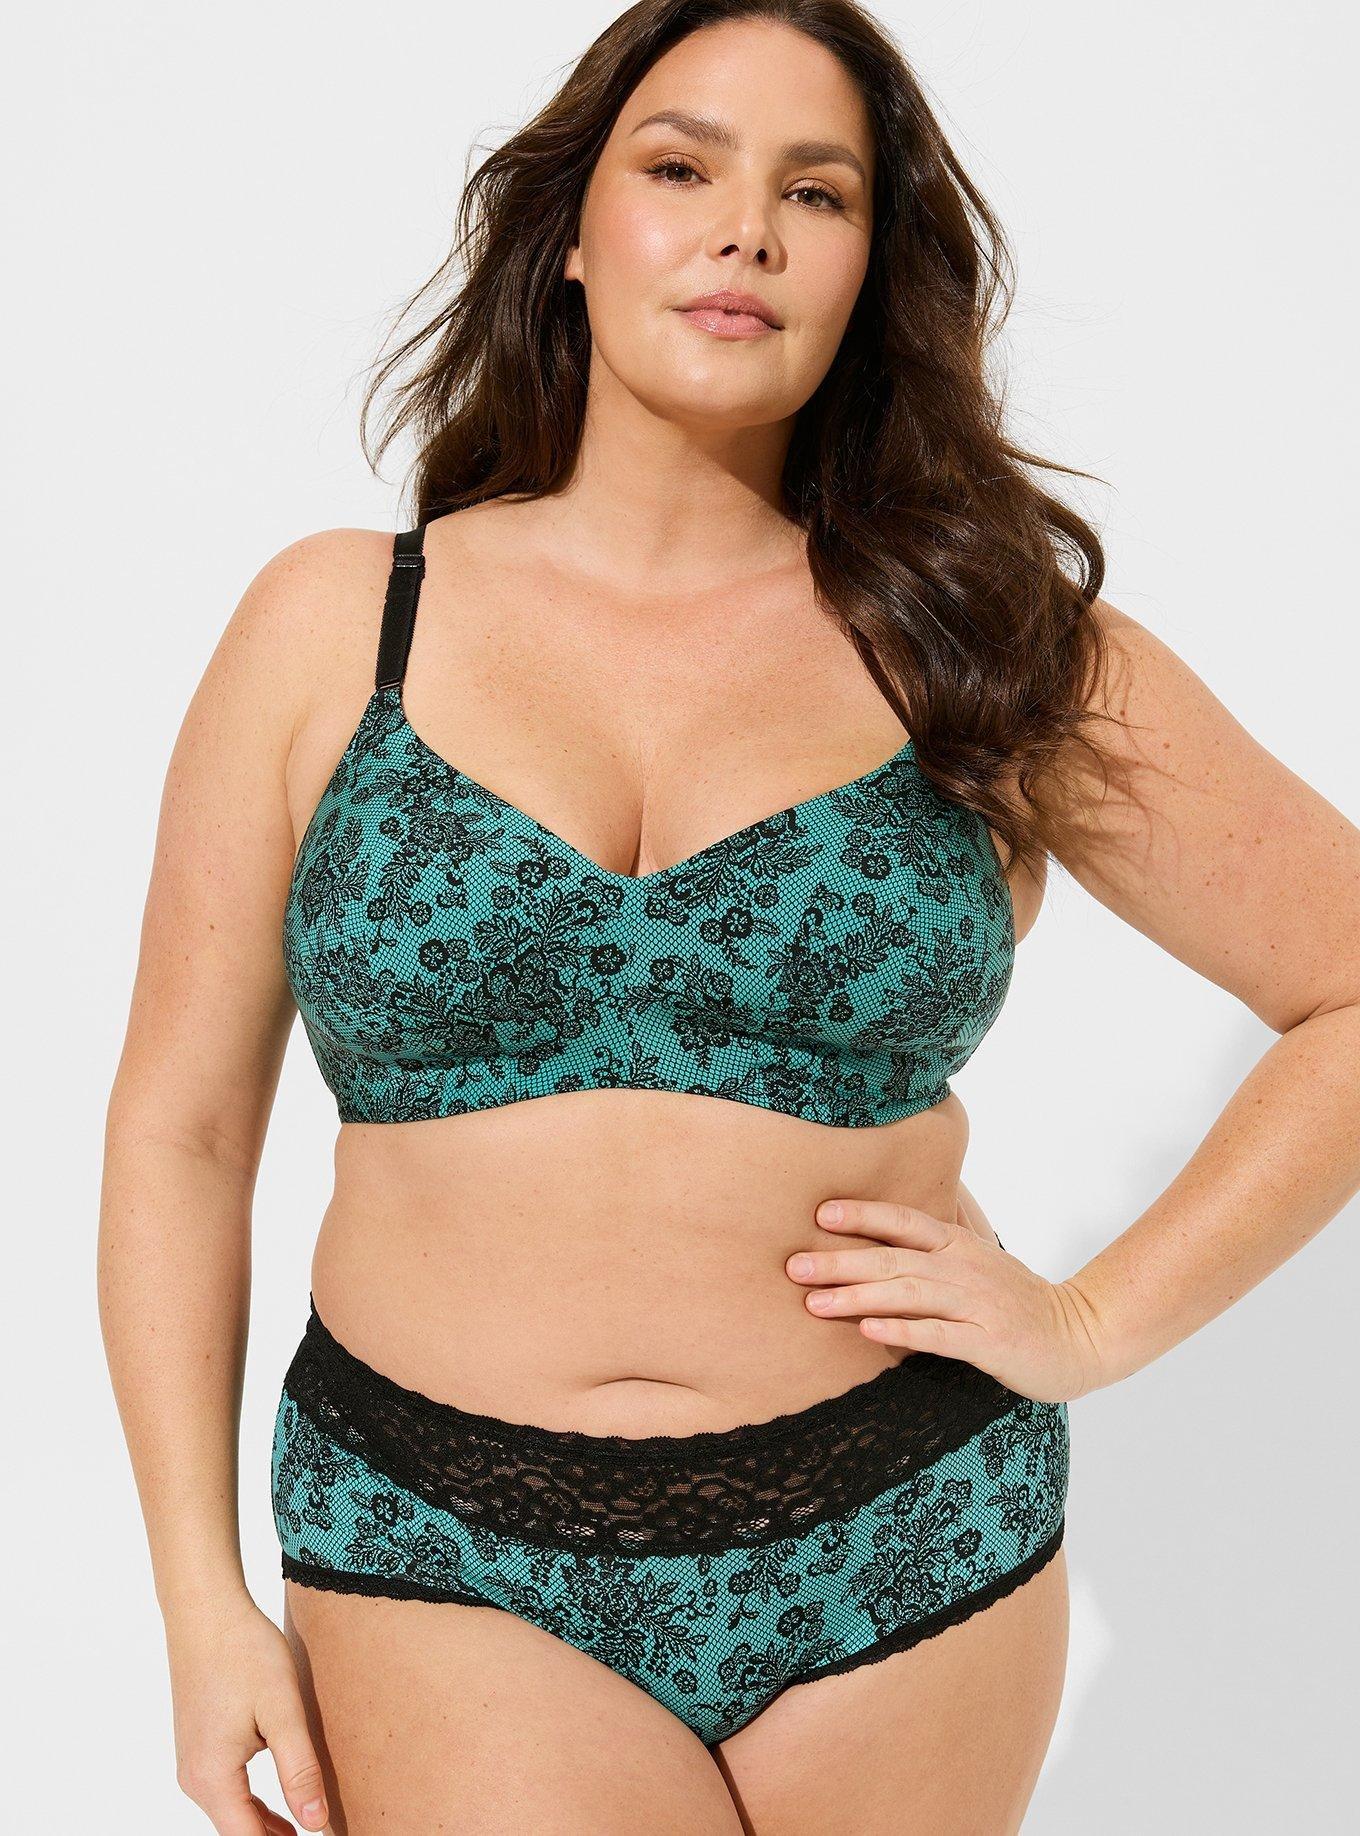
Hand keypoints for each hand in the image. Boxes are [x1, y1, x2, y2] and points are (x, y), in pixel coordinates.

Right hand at [165, 1591, 328, 1832]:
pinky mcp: (198, 1744)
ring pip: (231, 1812)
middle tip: (319, 1831)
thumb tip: (315, 1824)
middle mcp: (194, 1778)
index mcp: (212, 1778)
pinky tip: (282, 1803)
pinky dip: (253, 1805)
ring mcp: (192, 1762)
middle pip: (237, 1831)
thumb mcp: (282, 1710)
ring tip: (307, 1826)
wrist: (205, 1610)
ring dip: (265, 1826)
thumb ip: (299, 1770)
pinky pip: (226, 1790)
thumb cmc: (244, 1652)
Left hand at [785, 1197, 1106, 1403]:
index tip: (819, 1214)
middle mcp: (963, 1268)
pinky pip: (938, 1334)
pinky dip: (901, 1331)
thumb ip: (938, 1247)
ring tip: (815, 1303)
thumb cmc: (1018, 1301)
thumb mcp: (978, 1262)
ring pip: (908, 1294)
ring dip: (858, 1296)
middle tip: (794, 1266)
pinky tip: (868, 1331)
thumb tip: (889, 1232)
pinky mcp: (988, 1341)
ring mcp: (976, 1304)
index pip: (903, 1221)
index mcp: (958, 1245)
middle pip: (893, 1258)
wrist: (1080, 1335)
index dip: (862, 1214)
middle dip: (840, 1260)